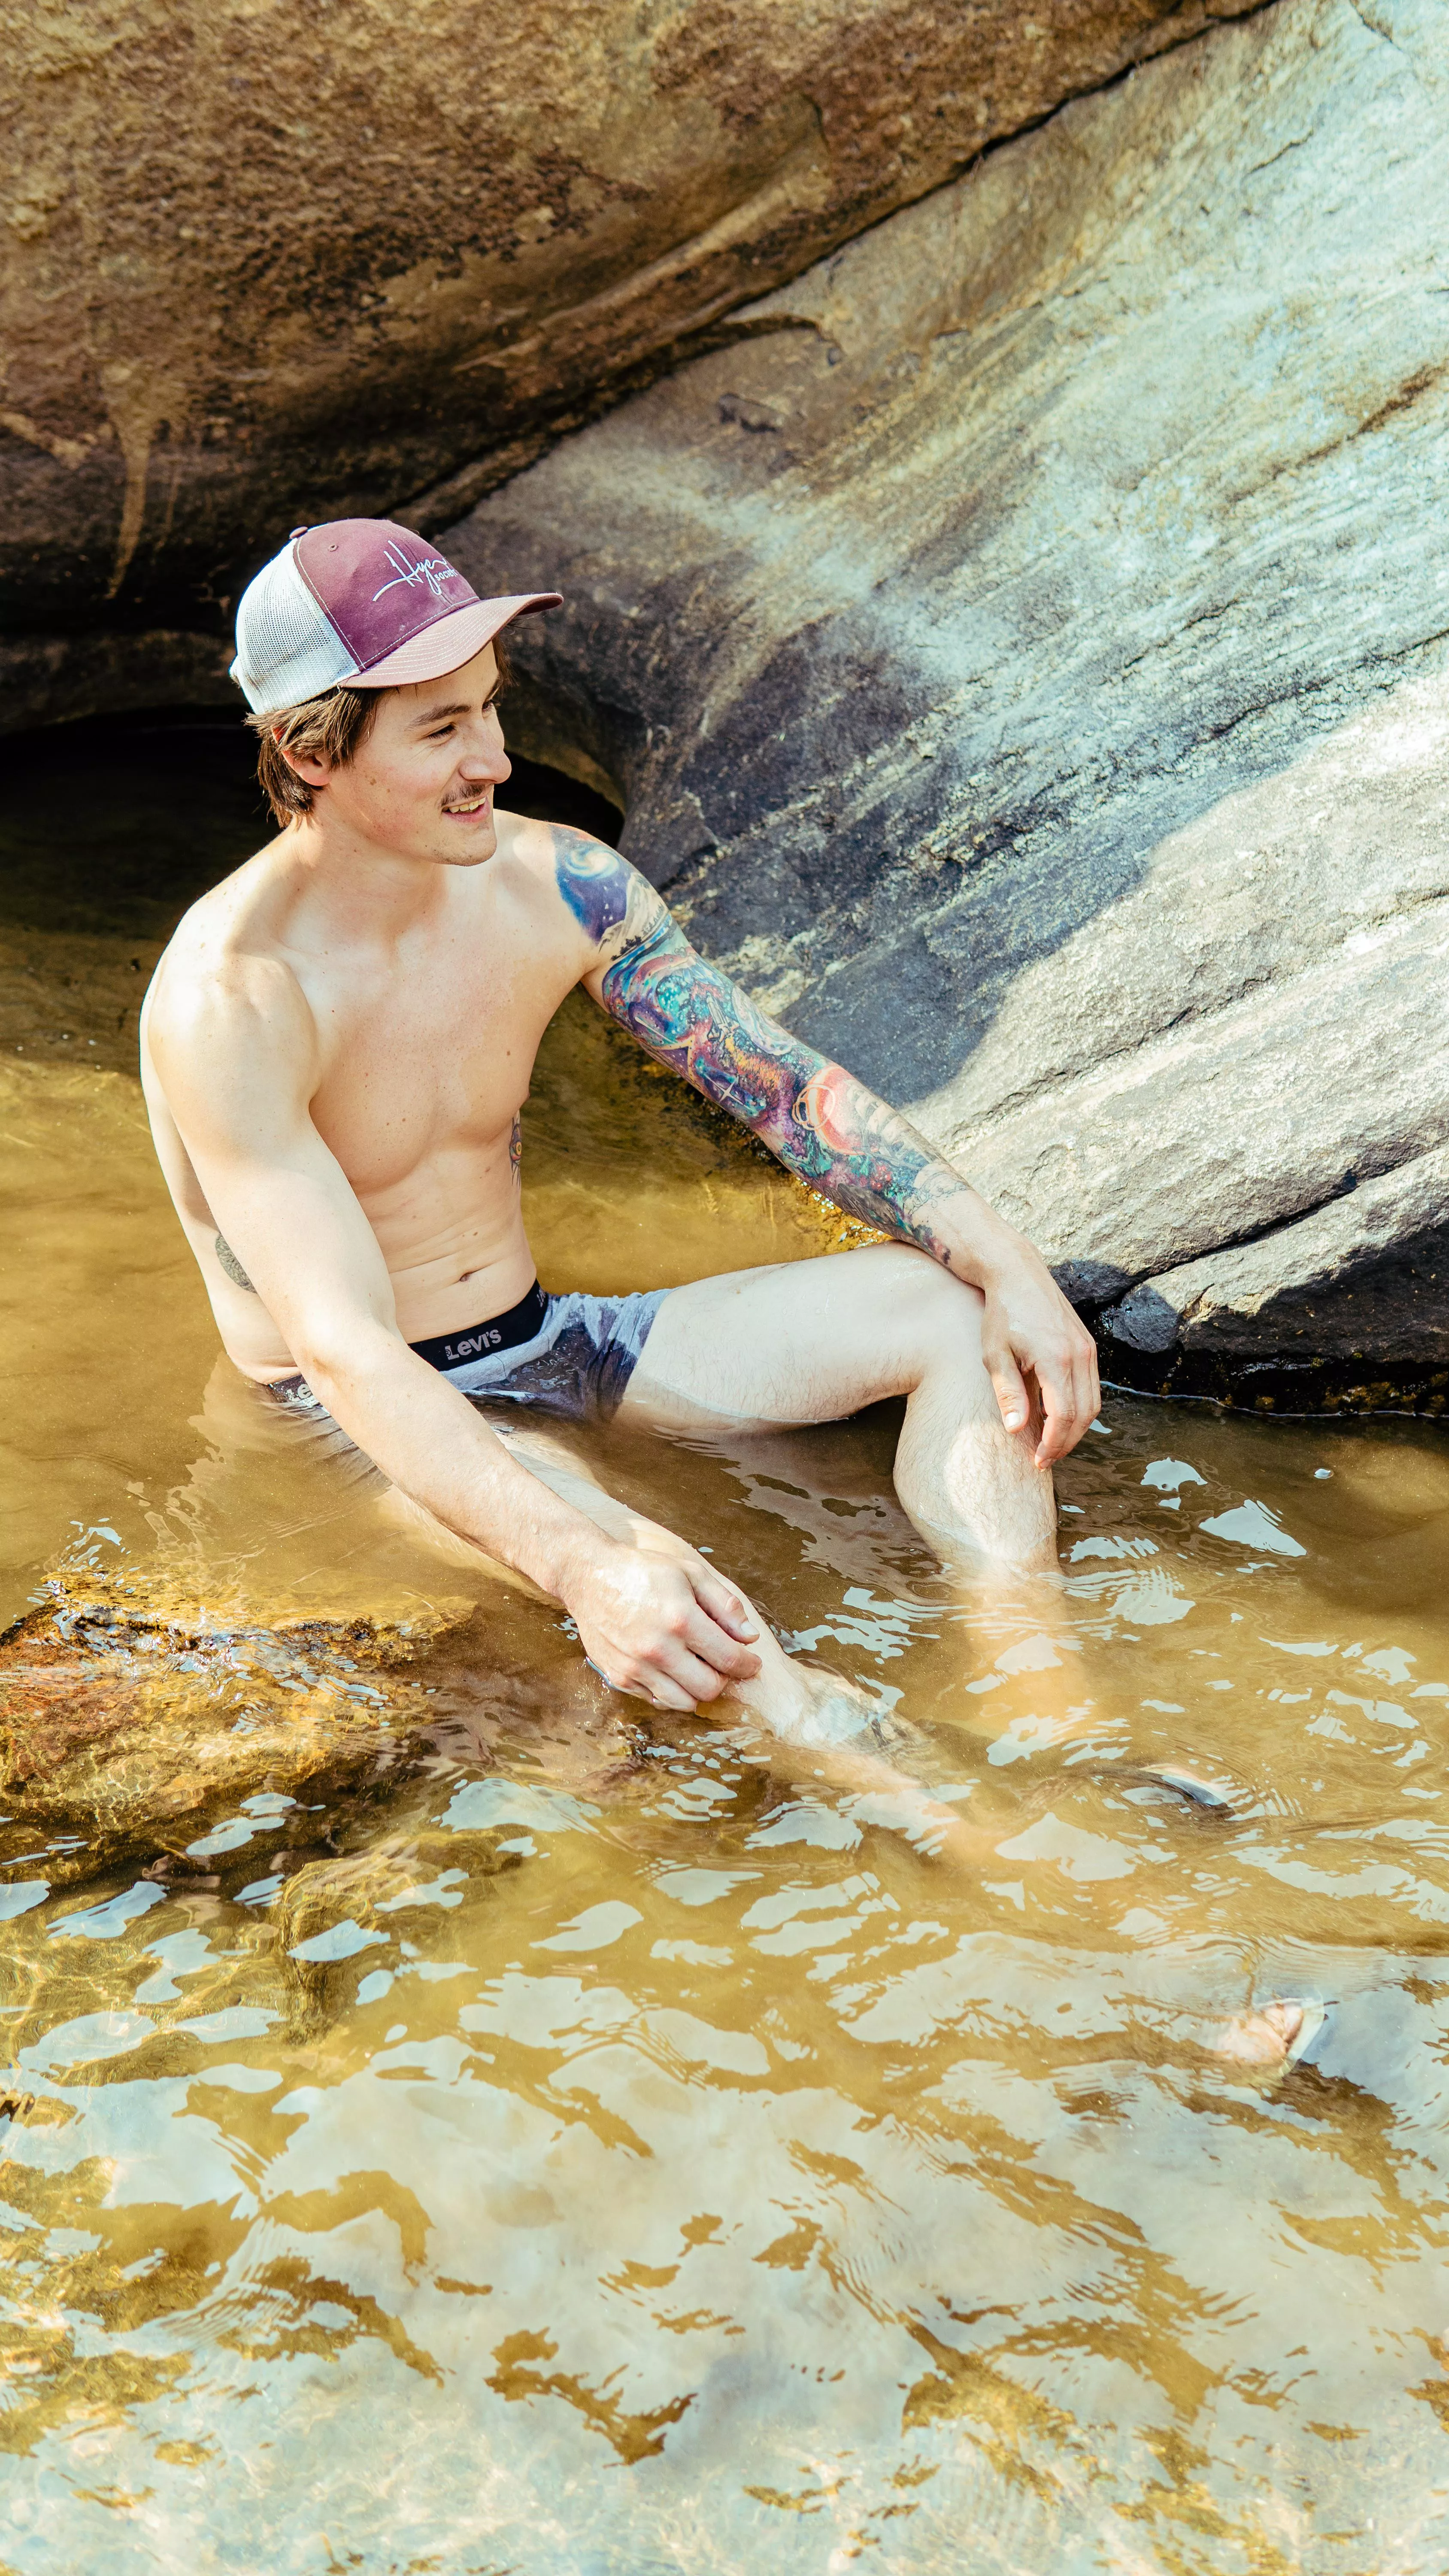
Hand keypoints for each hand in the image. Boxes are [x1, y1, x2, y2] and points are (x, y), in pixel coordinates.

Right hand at [563, 1541, 762, 1710]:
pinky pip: (657, 1700)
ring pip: (684, 1702)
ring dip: (698, 1690)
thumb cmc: (643, 1571)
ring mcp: (636, 1667)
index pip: (729, 1659)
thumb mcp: (690, 1573)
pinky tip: (672, 1669)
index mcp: (681, 1619)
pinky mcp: (619, 1676)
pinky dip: (672, 1691)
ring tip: (698, 1668)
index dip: (748, 1665)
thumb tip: (749, 1637)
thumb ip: (724, 1605)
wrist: (590, 1577)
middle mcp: (658, 1649)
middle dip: (724, 1679)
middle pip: (710, 1689)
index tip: (751, 1663)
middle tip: (722, 1664)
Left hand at [976, 1230, 1100, 1467]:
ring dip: (1075, 1429)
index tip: (1037, 1461)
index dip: (1052, 1444)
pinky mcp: (1088, 1346)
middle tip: (1043, 1459)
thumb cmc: (1001, 1314)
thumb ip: (1008, 1392)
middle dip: (1065, 1443)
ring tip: (1051, 1444)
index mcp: (1055, 1358)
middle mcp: (1079, 1354)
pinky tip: (1057, 1417)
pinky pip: (1092, 1387)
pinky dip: (1080, 1409)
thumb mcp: (995, 1354)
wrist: (1018, 1274)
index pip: (1063, 1415)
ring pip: (1093, 1404)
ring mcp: (1088, 1349)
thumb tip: (1017, 1429)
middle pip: (1084, 1415)